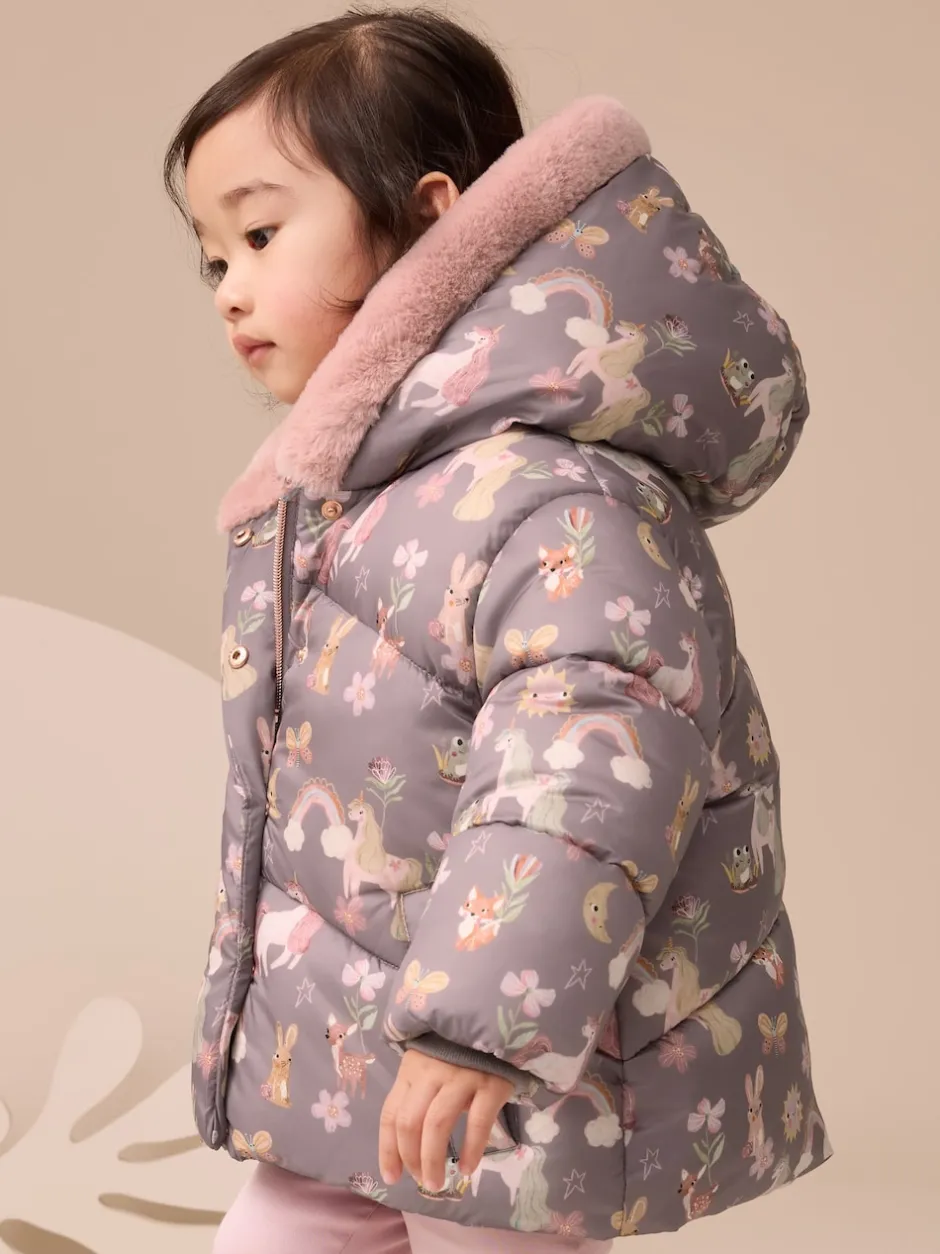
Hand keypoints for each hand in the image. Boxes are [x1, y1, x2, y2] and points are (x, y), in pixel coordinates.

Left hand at [378, 1049, 513, 1192]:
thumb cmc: (458, 1055)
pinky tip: (467, 1168)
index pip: (391, 1114)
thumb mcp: (429, 1070)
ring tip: (437, 1183)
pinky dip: (471, 1150)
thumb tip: (405, 1149)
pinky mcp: (490, 1083)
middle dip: (412, 1159)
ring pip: (437, 1125)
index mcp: (411, 1070)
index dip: (388, 1150)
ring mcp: (461, 1076)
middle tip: (422, 1182)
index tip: (392, 1177)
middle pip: (410, 1122)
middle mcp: (432, 1072)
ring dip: (434, 1161)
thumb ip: (416, 1097)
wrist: (497, 1025)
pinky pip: (477, 1122)